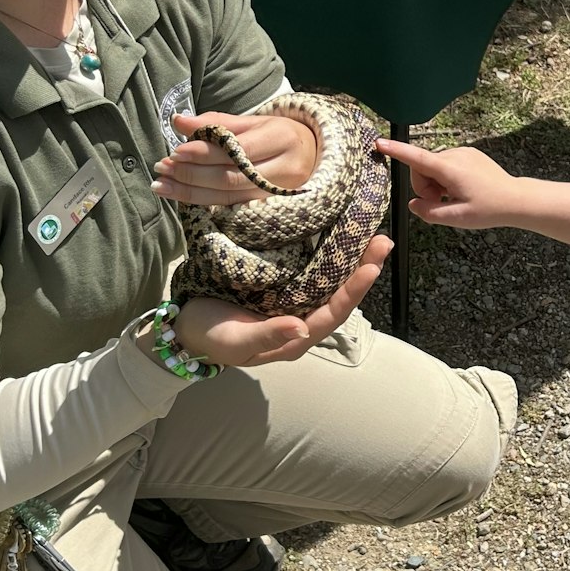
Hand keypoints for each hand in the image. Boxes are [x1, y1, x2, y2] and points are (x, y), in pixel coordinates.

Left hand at [153, 110, 318, 207]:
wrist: (316, 157)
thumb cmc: (280, 136)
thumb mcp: (254, 122)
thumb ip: (217, 123)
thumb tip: (178, 121)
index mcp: (282, 138)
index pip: (237, 149)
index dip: (204, 152)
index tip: (176, 151)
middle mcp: (286, 168)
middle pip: (231, 177)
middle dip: (192, 174)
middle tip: (163, 169)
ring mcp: (280, 193)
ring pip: (229, 197)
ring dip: (191, 192)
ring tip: (163, 185)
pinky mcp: (272, 210)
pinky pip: (232, 208)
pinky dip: (204, 202)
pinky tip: (181, 196)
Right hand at [172, 236, 392, 366]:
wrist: (186, 325)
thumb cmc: (211, 335)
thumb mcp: (236, 341)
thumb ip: (267, 337)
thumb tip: (301, 329)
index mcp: (296, 336)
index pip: (333, 314)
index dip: (354, 292)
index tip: (372, 267)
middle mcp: (302, 316)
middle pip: (339, 293)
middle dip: (363, 268)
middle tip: (383, 241)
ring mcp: (293, 297)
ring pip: (329, 277)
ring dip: (350, 256)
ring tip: (370, 232)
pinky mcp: (282, 280)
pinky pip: (310, 265)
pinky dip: (326, 248)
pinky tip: (337, 229)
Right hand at [377, 138, 522, 229]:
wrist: (515, 199)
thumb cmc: (490, 209)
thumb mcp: (457, 218)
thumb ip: (429, 212)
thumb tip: (414, 205)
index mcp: (451, 169)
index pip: (417, 158)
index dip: (397, 151)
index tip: (379, 143)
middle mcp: (455, 155)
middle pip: (422, 167)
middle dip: (424, 186)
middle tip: (439, 202)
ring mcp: (463, 152)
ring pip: (432, 166)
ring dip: (435, 183)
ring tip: (452, 197)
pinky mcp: (468, 153)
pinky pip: (444, 164)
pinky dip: (445, 177)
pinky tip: (460, 189)